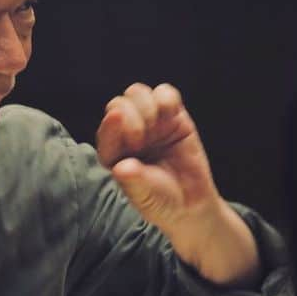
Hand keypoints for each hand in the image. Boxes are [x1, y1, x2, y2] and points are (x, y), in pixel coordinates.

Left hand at [96, 83, 220, 229]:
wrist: (190, 203)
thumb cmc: (160, 200)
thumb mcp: (145, 195)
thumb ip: (133, 180)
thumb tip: (120, 168)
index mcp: (112, 152)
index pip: (106, 129)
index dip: (114, 126)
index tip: (134, 141)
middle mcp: (126, 134)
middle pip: (119, 104)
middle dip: (132, 117)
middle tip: (143, 141)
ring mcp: (149, 122)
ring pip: (137, 93)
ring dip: (147, 106)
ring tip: (157, 128)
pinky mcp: (172, 115)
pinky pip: (164, 92)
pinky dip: (166, 97)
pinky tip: (171, 114)